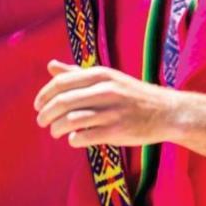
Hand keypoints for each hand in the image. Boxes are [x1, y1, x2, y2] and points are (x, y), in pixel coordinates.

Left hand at [34, 59, 177, 147]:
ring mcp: (112, 111)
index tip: (38, 106)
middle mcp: (106, 90)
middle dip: (46, 114)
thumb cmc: (134, 96)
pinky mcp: (117, 131)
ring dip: (56, 128)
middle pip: (62, 102)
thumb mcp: (109, 78)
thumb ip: (78, 73)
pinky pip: (83, 137)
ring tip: (56, 132)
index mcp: (102, 75)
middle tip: (41, 122)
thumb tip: (50, 66)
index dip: (44, 96)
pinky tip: (75, 139)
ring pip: (70, 120)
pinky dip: (73, 139)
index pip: (61, 83)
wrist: (168, 112)